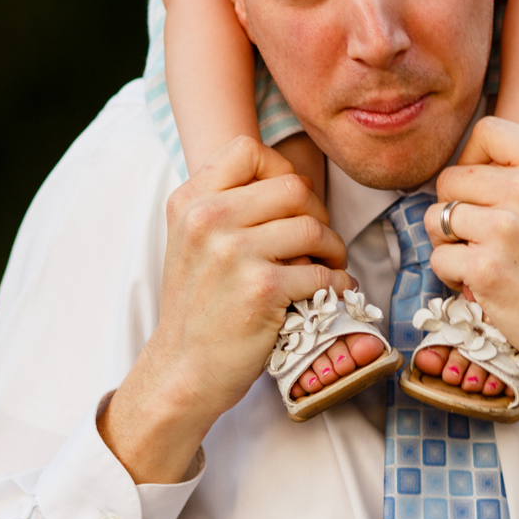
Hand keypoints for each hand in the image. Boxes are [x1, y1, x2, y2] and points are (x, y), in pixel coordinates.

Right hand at [100, 137, 347, 482]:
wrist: (183, 368)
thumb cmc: (197, 306)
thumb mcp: (190, 241)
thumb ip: (224, 204)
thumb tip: (288, 181)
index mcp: (190, 201)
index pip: (248, 150)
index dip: (282, 170)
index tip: (289, 203)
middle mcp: (208, 219)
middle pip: (293, 187)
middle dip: (318, 214)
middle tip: (317, 243)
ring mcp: (233, 253)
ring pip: (314, 228)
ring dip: (333, 250)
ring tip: (327, 267)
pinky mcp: (262, 289)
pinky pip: (322, 272)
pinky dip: (335, 284)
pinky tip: (327, 294)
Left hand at [432, 116, 518, 491]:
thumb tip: (470, 165)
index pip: (487, 131)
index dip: (471, 158)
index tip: (481, 188)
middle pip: (449, 179)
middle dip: (455, 209)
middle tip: (480, 238)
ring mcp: (505, 229)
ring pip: (436, 218)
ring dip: (450, 244)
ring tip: (482, 260)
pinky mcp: (485, 268)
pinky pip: (438, 257)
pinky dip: (452, 275)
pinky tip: (481, 285)